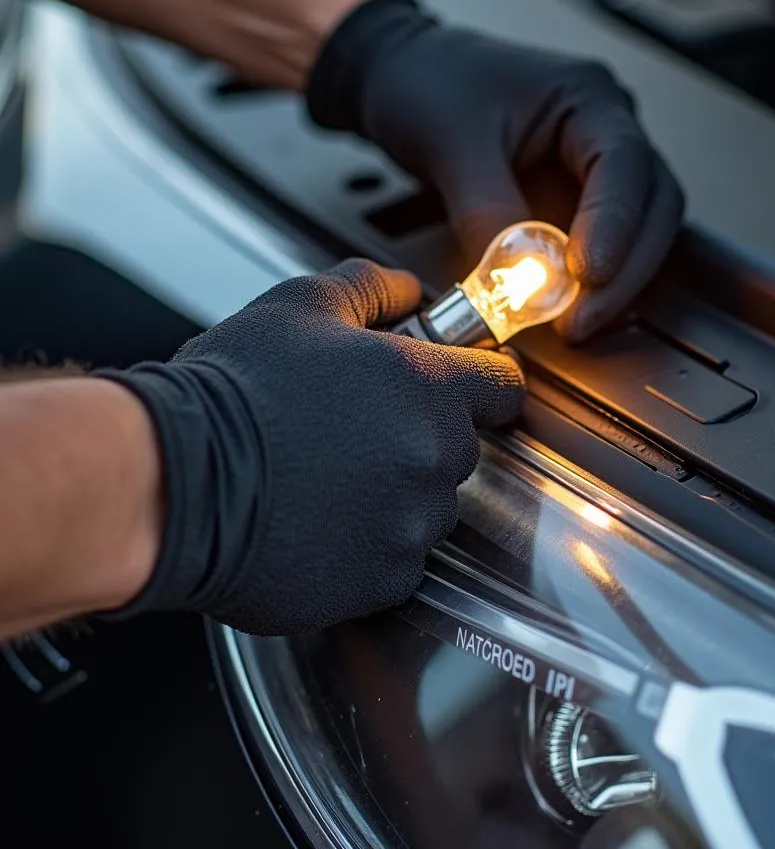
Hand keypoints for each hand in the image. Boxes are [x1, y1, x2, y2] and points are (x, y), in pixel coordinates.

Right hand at [97, 260, 523, 634]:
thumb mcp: (301, 306)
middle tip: (355, 430)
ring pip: (428, 508)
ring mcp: (411, 527)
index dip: (482, 379)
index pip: (504, 385)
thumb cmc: (235, 390)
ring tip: (325, 479)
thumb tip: (409, 289)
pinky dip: (367, 546)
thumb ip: (371, 288)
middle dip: (421, 437)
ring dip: (395, 495)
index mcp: (428, 388)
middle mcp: (433, 460)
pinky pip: (396, 560)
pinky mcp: (381, 582)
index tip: (460, 383)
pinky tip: (316, 523)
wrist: (174, 480)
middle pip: (459, 448)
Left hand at [306, 0, 684, 341]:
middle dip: (623, 271)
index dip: (614, 224)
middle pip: (653, 207)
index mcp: (586, 96)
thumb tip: (511, 279)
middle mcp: (605, 129)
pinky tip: (565, 310)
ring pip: (639, 233)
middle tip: (579, 320)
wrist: (403, 76)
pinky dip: (591, 283)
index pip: (625, 163)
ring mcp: (595, 167)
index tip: (586, 274)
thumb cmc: (428, 81)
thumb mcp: (450, 143)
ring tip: (571, 323)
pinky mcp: (575, 200)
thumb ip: (485, 209)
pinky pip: (603, 246)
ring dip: (614, 284)